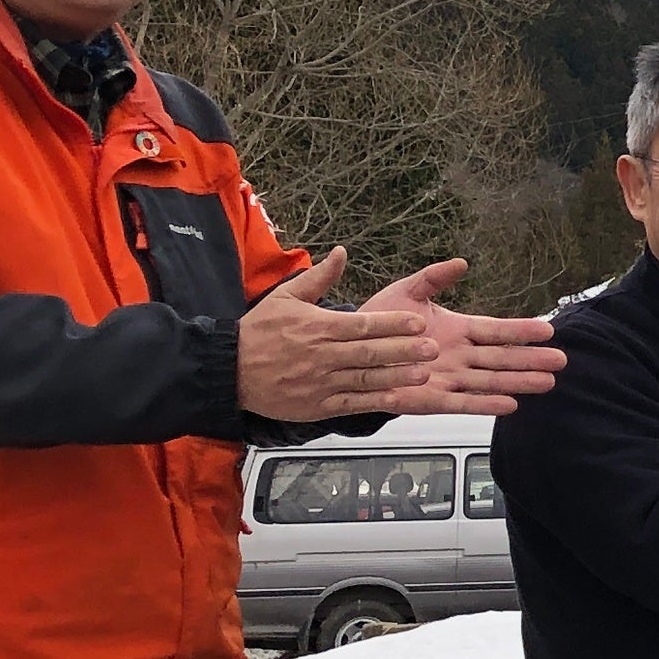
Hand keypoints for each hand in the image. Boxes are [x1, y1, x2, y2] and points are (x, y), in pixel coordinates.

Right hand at [234, 248, 437, 423]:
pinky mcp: (316, 405)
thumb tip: (342, 253)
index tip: (419, 323)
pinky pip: (350, 404)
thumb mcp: (285, 297)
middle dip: (403, 350)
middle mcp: (321, 355)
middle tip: (432, 348)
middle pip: (369, 353)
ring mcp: (319, 383)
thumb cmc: (258, 332)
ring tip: (423, 374)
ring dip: (395, 378)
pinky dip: (374, 403)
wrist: (227, 370)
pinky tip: (397, 400)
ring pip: (364, 380)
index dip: (393, 324)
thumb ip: (319, 278)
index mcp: (317, 327)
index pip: (363, 325)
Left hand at [361, 258, 567, 417]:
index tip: (547, 330)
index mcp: (458, 329)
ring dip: (518, 383)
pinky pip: (463, 403)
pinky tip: (509, 406)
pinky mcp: (432, 399)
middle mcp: (459, 356)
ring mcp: (448, 378)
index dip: (521, 330)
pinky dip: (486, 405)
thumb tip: (461, 263)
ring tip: (547, 383)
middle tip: (560, 360)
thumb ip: (434, 278)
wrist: (349, 351)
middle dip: (531, 360)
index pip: (496, 330)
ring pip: (491, 381)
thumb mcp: (407, 291)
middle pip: (502, 358)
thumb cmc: (378, 321)